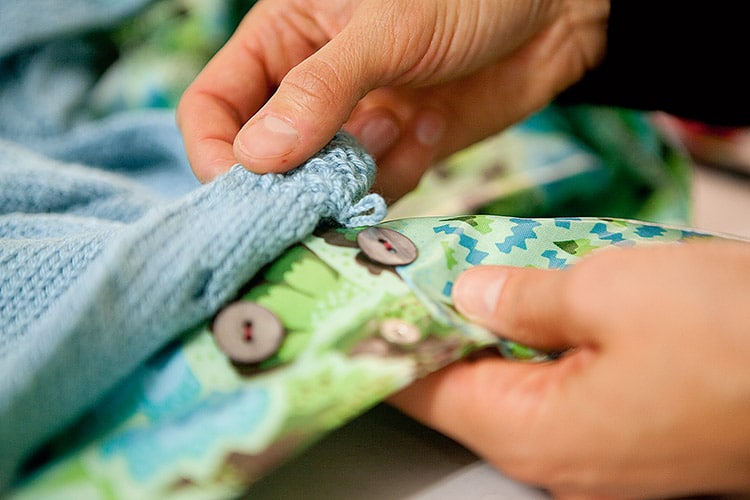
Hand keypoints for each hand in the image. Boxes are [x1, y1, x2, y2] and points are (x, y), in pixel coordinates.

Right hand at [177, 0, 608, 200]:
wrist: (555, 4)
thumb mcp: (383, 28)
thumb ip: (318, 92)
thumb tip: (253, 159)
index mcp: (284, 38)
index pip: (214, 104)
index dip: (216, 149)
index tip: (242, 186)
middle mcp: (312, 87)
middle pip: (263, 157)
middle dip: (287, 181)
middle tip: (322, 187)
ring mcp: (356, 123)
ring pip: (321, 183)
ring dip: (352, 176)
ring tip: (398, 126)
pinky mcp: (401, 150)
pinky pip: (377, 188)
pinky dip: (399, 172)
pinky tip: (430, 125)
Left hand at [390, 240, 749, 497]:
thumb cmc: (738, 338)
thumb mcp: (610, 289)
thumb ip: (520, 293)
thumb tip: (468, 291)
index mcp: (534, 431)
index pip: (421, 389)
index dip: (382, 337)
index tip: (354, 299)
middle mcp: (555, 456)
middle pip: (461, 386)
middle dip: (435, 324)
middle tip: (412, 270)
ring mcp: (592, 448)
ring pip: (508, 380)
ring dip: (488, 325)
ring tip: (468, 273)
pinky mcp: (623, 428)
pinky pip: (555, 380)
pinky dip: (534, 338)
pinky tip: (535, 297)